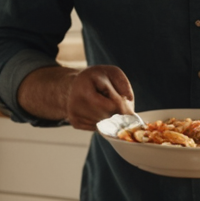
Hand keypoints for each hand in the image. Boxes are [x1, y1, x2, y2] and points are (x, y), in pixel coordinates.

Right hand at [21, 65, 139, 130]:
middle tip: (127, 114)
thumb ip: (123, 86)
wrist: (67, 88)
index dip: (126, 109)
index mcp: (86, 83)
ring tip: (109, 108)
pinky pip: (97, 128)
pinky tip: (99, 114)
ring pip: (105, 125)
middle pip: (110, 117)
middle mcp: (77, 99)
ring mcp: (74, 114)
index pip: (113, 104)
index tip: (132, 112)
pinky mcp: (75, 123)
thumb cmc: (95, 78)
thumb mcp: (111, 73)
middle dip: (120, 115)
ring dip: (112, 120)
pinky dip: (103, 123)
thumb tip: (129, 106)